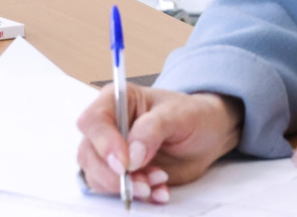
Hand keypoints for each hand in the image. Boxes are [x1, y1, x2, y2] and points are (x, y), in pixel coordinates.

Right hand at [76, 85, 242, 203]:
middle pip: (88, 153)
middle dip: (114, 174)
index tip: (124, 163)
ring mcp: (111, 152)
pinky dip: (135, 195)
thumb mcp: (179, 114)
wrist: (207, 136)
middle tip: (144, 182)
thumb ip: (153, 129)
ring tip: (157, 182)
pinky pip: (113, 191)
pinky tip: (159, 190)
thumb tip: (131, 155)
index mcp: (118, 100)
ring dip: (126, 186)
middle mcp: (109, 126)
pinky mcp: (120, 173)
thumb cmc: (192, 115)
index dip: (103, 143)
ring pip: (96, 176)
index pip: (93, 120)